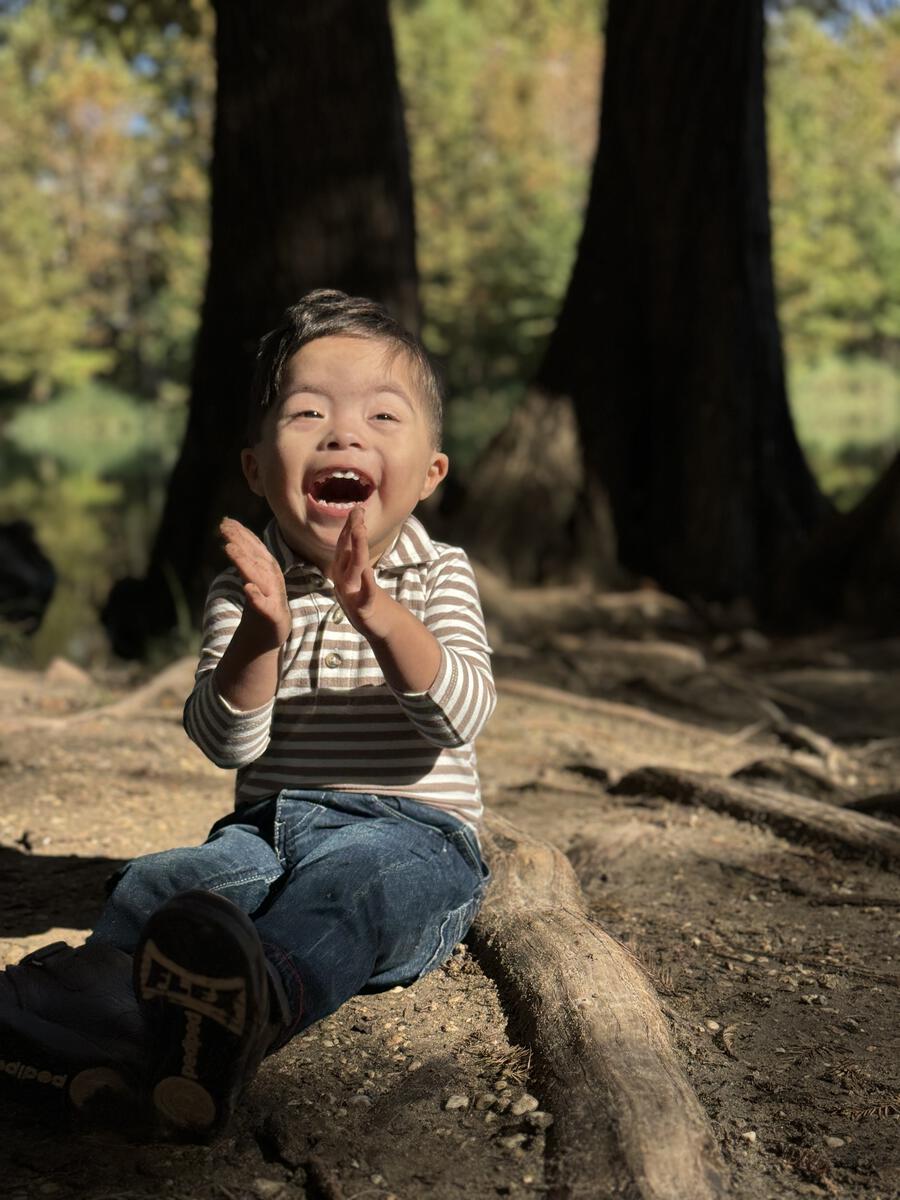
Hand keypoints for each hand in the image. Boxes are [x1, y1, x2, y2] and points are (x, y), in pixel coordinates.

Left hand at [220, 517, 290, 647]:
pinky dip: (257, 597)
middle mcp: (272, 580)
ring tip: (229, 548)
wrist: (271, 632)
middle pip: (256, 559)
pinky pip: (265, 606)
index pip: (255, 548)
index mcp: (267, 570)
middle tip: (224, 527)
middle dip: (241, 542)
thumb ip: (245, 557)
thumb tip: (230, 534)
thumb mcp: (253, 576)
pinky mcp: (273, 616)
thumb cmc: (260, 602)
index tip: (226, 521)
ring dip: (245, 563)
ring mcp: (273, 598)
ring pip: (259, 578)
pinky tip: (248, 589)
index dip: (242, 534)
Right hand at [331, 507, 390, 637]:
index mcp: (343, 571)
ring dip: (357, 549)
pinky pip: (365, 595)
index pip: (344, 545)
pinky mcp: (363, 609)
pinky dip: (366, 584)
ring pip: (354, 569)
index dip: (348, 527)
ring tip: (361, 531)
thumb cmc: (369, 599)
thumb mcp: (358, 574)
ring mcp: (352, 594)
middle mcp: (344, 581)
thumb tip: (356, 527)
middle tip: (357, 512)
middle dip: (351, 532)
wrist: (379, 626)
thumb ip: (354, 554)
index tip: (356, 508)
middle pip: (346, 552)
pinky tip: (369, 572)